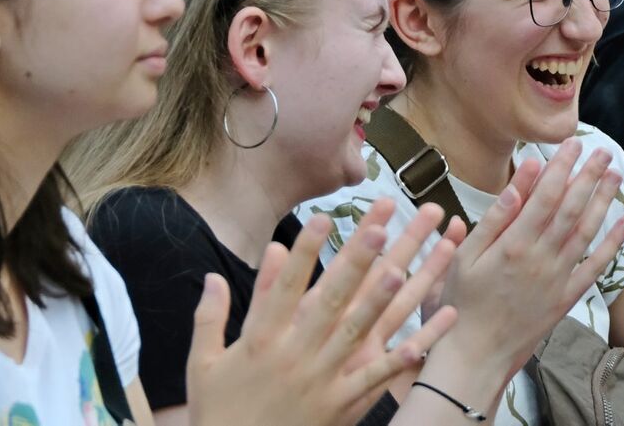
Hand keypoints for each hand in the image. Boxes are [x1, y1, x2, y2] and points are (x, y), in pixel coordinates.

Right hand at [185, 211, 456, 425]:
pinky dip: (398, 360)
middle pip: (328, 300)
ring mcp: (320, 381)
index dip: (304, 252)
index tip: (321, 218)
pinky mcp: (339, 407)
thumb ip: (209, 317)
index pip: (284, 288)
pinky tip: (421, 340)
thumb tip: (212, 276)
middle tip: (377, 227)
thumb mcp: (202, 365)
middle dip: (353, 262)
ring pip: (355, 333)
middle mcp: (293, 356)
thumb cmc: (218, 413)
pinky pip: (373, 380)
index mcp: (260, 341)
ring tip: (401, 268)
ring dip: (379, 300)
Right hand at [431, 139, 623, 377]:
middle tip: (602, 151)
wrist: (477, 354)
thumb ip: (494, 218)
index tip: (571, 144)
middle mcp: (542, 259)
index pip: (546, 196)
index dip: (561, 167)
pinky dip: (613, 244)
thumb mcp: (465, 257)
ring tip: (615, 175)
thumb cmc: (463, 303)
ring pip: (588, 232)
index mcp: (514, 245)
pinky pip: (596, 267)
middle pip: (572, 208)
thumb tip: (519, 181)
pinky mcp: (567, 298)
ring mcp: (558, 279)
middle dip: (589, 176)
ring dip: (604, 201)